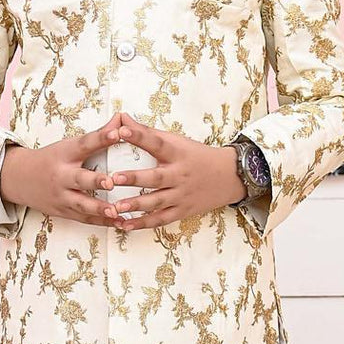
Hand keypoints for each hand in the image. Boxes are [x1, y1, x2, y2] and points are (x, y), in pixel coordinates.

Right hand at [0, 111, 129, 226]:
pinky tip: (119, 222)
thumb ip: (98, 135)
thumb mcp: (69, 144)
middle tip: (111, 182)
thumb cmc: (51, 159)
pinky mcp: (63, 211)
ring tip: (117, 212)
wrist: (19, 178)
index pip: (84, 143)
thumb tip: (122, 118)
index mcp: (65, 154)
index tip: (117, 132)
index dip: (101, 137)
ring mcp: (61, 196)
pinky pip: (84, 218)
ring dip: (100, 209)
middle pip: (79, 178)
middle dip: (95, 181)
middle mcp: (61, 175)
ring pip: (81, 204)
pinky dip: (101, 222)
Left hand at [99, 114, 245, 230]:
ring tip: (116, 207)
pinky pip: (161, 220)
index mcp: (178, 154)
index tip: (121, 131)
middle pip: (156, 178)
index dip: (139, 136)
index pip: (157, 143)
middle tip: (114, 178)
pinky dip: (143, 224)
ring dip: (136, 205)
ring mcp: (181, 195)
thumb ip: (147, 132)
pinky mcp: (182, 211)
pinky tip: (125, 225)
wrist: (229, 176)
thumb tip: (121, 118)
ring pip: (157, 202)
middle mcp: (179, 175)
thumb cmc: (197, 156)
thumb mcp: (177, 141)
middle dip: (135, 178)